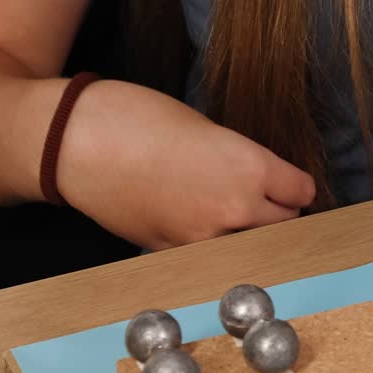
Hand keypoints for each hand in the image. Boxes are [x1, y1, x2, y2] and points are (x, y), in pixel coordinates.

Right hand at [55, 80, 314, 249]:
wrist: (72, 141)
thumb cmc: (135, 117)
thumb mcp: (206, 127)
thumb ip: (240, 159)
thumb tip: (261, 182)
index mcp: (249, 167)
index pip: (301, 193)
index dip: (295, 186)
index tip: (289, 184)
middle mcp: (235, 207)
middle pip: (284, 224)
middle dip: (277, 211)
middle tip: (263, 199)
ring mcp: (204, 236)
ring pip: (250, 244)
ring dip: (248, 232)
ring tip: (230, 212)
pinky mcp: (175, 252)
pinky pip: (212, 254)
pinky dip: (214, 244)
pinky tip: (198, 223)